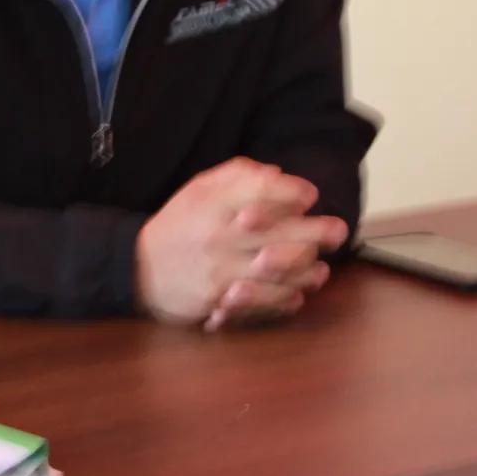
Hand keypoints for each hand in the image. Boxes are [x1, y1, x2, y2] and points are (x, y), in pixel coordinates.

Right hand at [136, 158, 347, 326]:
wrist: (138, 269)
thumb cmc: (179, 224)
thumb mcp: (200, 188)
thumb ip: (238, 176)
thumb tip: (279, 174)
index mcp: (214, 203)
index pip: (260, 190)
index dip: (292, 191)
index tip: (311, 194)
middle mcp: (220, 235)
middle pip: (277, 231)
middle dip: (315, 231)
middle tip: (338, 231)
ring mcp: (221, 270)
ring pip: (277, 271)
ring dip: (307, 270)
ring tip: (322, 269)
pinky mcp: (220, 300)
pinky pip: (262, 301)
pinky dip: (285, 299)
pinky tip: (298, 294)